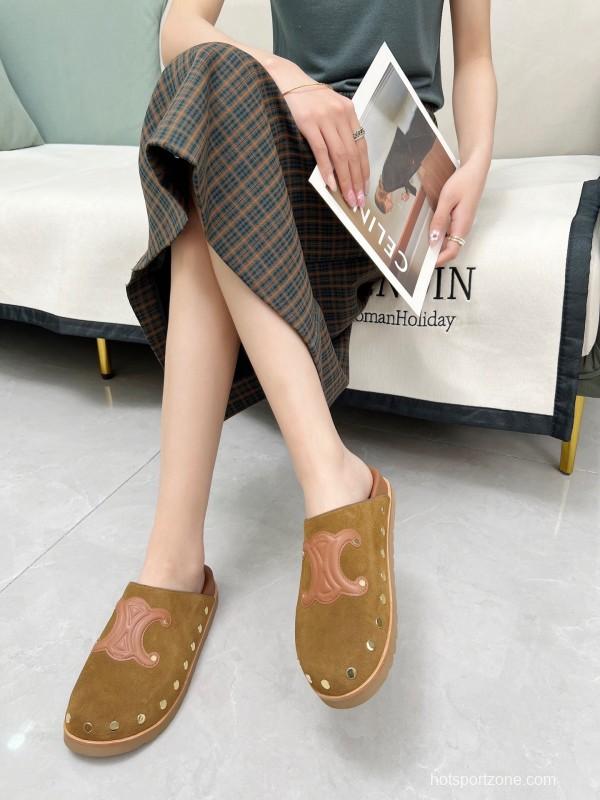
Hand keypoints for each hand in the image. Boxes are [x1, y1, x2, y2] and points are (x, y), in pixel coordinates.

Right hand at [283, 84, 369, 209]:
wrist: (285, 79)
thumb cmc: (306, 100)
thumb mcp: (329, 110)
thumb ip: (338, 131)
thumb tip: (343, 164)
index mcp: (349, 111)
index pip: (361, 147)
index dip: (364, 171)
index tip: (364, 190)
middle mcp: (340, 114)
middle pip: (353, 154)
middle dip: (356, 181)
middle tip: (358, 201)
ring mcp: (324, 118)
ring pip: (340, 155)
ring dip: (345, 180)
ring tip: (347, 198)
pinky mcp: (308, 122)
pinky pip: (321, 151)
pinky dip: (327, 170)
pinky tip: (330, 184)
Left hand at [429, 155, 489, 266]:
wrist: (475, 170)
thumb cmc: (463, 182)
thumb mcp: (447, 199)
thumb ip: (440, 220)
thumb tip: (433, 240)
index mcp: (462, 226)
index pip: (452, 251)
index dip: (439, 259)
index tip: (426, 262)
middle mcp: (463, 228)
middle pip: (449, 249)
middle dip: (435, 254)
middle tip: (418, 255)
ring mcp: (461, 224)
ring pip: (448, 241)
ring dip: (436, 244)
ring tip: (420, 244)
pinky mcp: (459, 219)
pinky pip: (448, 232)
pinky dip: (439, 234)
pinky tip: (429, 229)